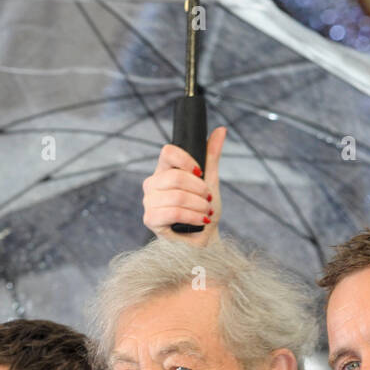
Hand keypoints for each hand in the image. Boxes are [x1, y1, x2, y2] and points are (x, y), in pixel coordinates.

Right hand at [142, 126, 226, 245]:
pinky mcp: (151, 220)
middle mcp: (152, 185)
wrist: (204, 239)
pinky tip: (200, 220)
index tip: (200, 172)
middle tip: (207, 198)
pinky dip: (192, 216)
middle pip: (175, 176)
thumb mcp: (210, 180)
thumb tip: (221, 130)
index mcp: (163, 171)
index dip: (186, 160)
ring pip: (177, 196)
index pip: (167, 152)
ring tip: (205, 212)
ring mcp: (149, 203)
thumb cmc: (203, 210)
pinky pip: (173, 212)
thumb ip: (211, 156)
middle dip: (198, 189)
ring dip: (198, 205)